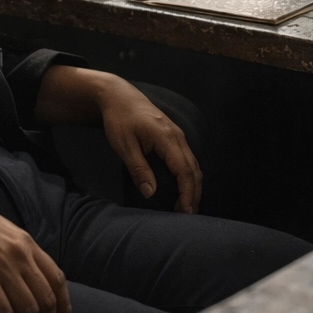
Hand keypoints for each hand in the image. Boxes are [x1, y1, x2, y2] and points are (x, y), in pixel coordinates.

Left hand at [95, 78, 202, 213]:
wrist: (119, 96)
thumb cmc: (119, 120)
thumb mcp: (124, 146)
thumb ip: (138, 169)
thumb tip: (150, 194)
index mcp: (166, 138)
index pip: (184, 170)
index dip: (187, 193)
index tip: (185, 212)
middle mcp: (177, 137)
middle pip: (194, 169)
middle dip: (194, 194)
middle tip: (188, 216)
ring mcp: (178, 135)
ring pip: (193, 164)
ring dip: (192, 186)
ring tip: (186, 207)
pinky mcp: (174, 136)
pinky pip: (187, 159)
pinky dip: (189, 176)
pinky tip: (182, 188)